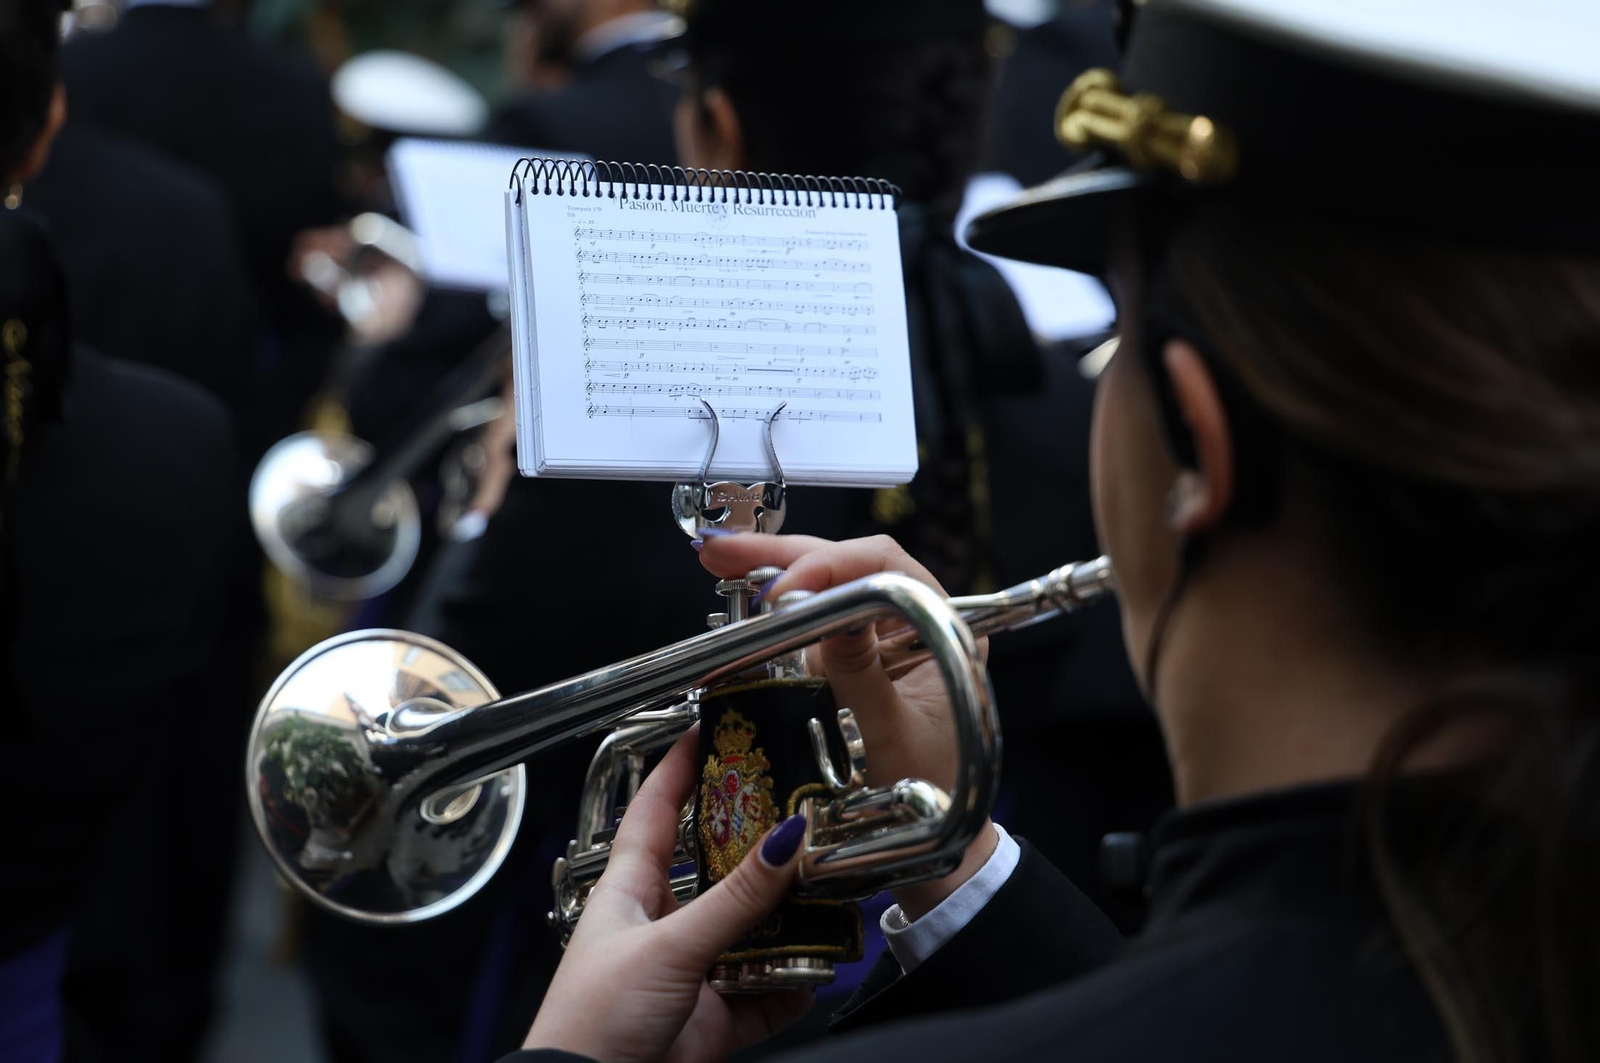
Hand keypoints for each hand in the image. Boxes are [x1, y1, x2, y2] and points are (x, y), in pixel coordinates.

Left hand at [522, 728, 812, 1062]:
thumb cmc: (594, 1019)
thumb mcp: (672, 946)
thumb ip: (736, 899)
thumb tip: (786, 839)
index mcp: (629, 890)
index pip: (655, 810)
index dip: (681, 766)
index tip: (713, 727)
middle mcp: (659, 924)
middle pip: (716, 869)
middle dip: (758, 848)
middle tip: (802, 813)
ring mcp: (687, 972)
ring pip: (748, 931)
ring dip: (786, 921)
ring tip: (826, 897)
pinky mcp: (710, 1020)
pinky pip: (763, 995)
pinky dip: (791, 987)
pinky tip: (814, 975)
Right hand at [698, 533, 997, 919]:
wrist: (933, 847)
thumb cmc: (931, 794)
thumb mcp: (889, 734)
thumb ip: (858, 671)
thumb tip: (823, 604)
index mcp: (944, 628)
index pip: (885, 569)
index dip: (827, 568)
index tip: (778, 593)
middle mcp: (914, 624)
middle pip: (847, 566)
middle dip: (781, 556)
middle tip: (721, 552)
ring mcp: (880, 640)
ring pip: (824, 587)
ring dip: (769, 572)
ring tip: (718, 562)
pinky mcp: (853, 660)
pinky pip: (812, 621)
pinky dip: (773, 609)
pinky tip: (739, 596)